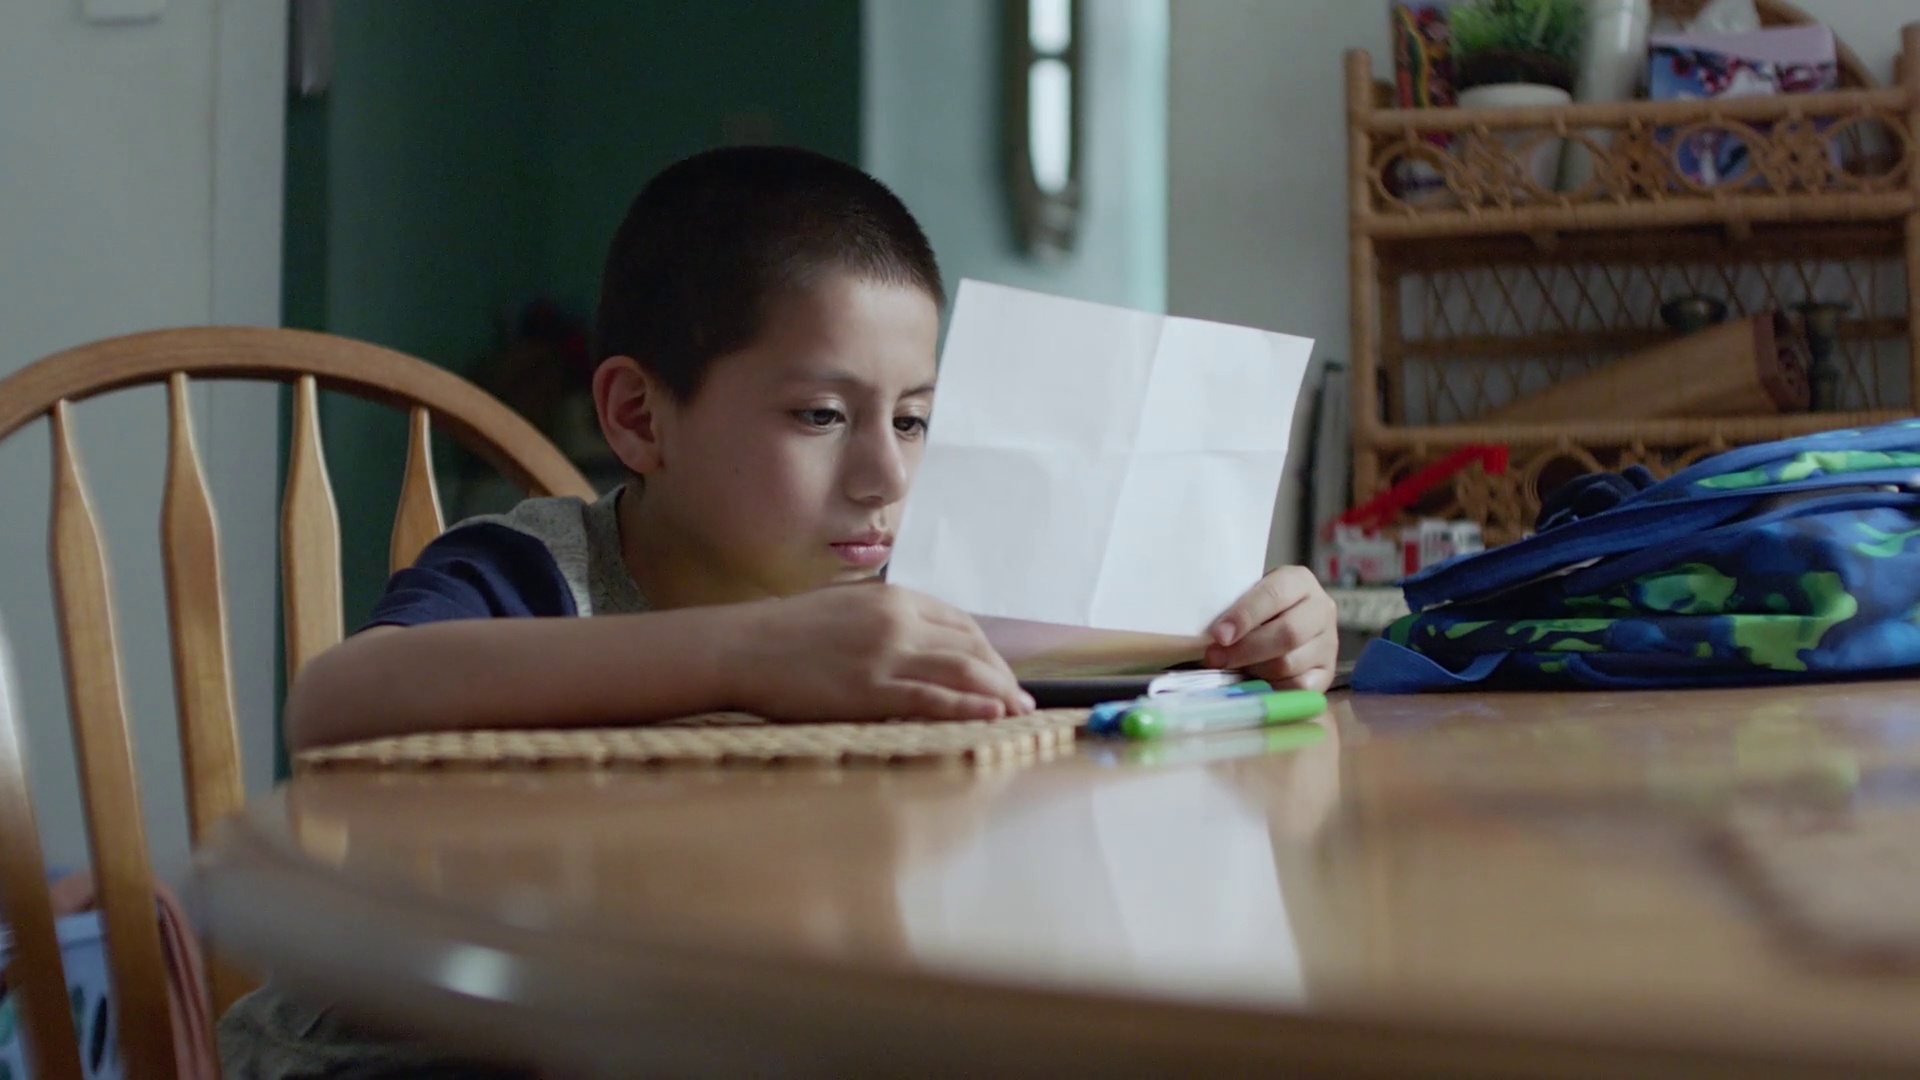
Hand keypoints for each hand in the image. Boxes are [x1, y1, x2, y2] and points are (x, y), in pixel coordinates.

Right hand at [723, 584, 1033, 721]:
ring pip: (962, 671)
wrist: (740, 647)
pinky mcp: (872, 690)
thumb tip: (919, 645)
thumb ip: (886, 622)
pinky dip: (969, 708)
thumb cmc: (785, 634)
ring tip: (1017, 714)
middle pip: (971, 648)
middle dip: (1003, 677)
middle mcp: (898, 621)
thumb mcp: (846, 610)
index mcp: (893, 598)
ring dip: (998, 694)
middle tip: (1021, 701)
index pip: (962, 624)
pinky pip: (934, 699)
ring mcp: (886, 655)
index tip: (1001, 675)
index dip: (989, 653)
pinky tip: (991, 717)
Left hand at [1203, 566, 1337, 690]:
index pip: (1274, 594)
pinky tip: (1256, 682)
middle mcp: (1321, 609)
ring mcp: (1329, 643)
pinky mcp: (1328, 673)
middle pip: (1287, 633)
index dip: (1244, 615)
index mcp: (1299, 581)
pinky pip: (1299, 688)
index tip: (1218, 634)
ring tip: (1234, 668)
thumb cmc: (1256, 609)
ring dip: (1255, 670)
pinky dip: (1272, 688)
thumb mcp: (1247, 597)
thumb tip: (1203, 638)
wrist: (1284, 624)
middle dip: (1245, 649)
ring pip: (1290, 664)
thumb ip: (1231, 610)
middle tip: (1215, 658)